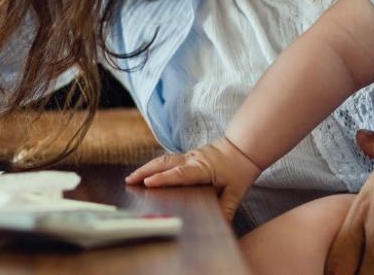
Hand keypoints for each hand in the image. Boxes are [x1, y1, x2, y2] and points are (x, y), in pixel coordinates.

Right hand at [126, 137, 261, 220]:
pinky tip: (146, 173)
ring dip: (146, 168)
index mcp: (203, 168)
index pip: (180, 173)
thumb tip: (222, 226)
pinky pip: (168, 160)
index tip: (148, 183)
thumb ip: (228, 208)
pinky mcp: (187, 156)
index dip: (164, 178)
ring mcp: (188, 156)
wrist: (244, 148)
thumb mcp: (237, 191)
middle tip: (130, 181)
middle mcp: (192, 160)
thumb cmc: (240, 169)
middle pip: (164, 163)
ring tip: (132, 178)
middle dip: (145, 171)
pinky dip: (154, 166)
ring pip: (163, 160)